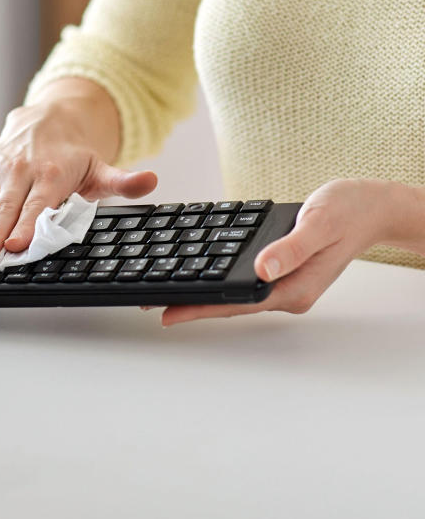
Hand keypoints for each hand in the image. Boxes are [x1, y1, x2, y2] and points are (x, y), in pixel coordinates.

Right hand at [0, 84, 156, 260]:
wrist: (46, 118)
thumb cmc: (73, 154)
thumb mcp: (102, 166)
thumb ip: (122, 181)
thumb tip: (150, 181)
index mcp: (52, 174)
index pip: (38, 205)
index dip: (26, 225)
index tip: (16, 244)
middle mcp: (20, 171)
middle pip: (5, 208)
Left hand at [160, 178, 392, 326]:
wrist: (369, 206)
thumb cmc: (348, 211)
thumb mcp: (318, 224)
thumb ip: (291, 248)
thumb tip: (263, 268)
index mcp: (295, 288)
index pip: (237, 304)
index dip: (201, 308)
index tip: (168, 313)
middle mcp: (287, 292)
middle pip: (230, 303)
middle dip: (192, 303)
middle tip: (150, 302)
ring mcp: (284, 283)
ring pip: (234, 292)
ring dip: (201, 291)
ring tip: (163, 290)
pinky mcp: (279, 271)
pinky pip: (242, 279)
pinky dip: (218, 276)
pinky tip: (197, 272)